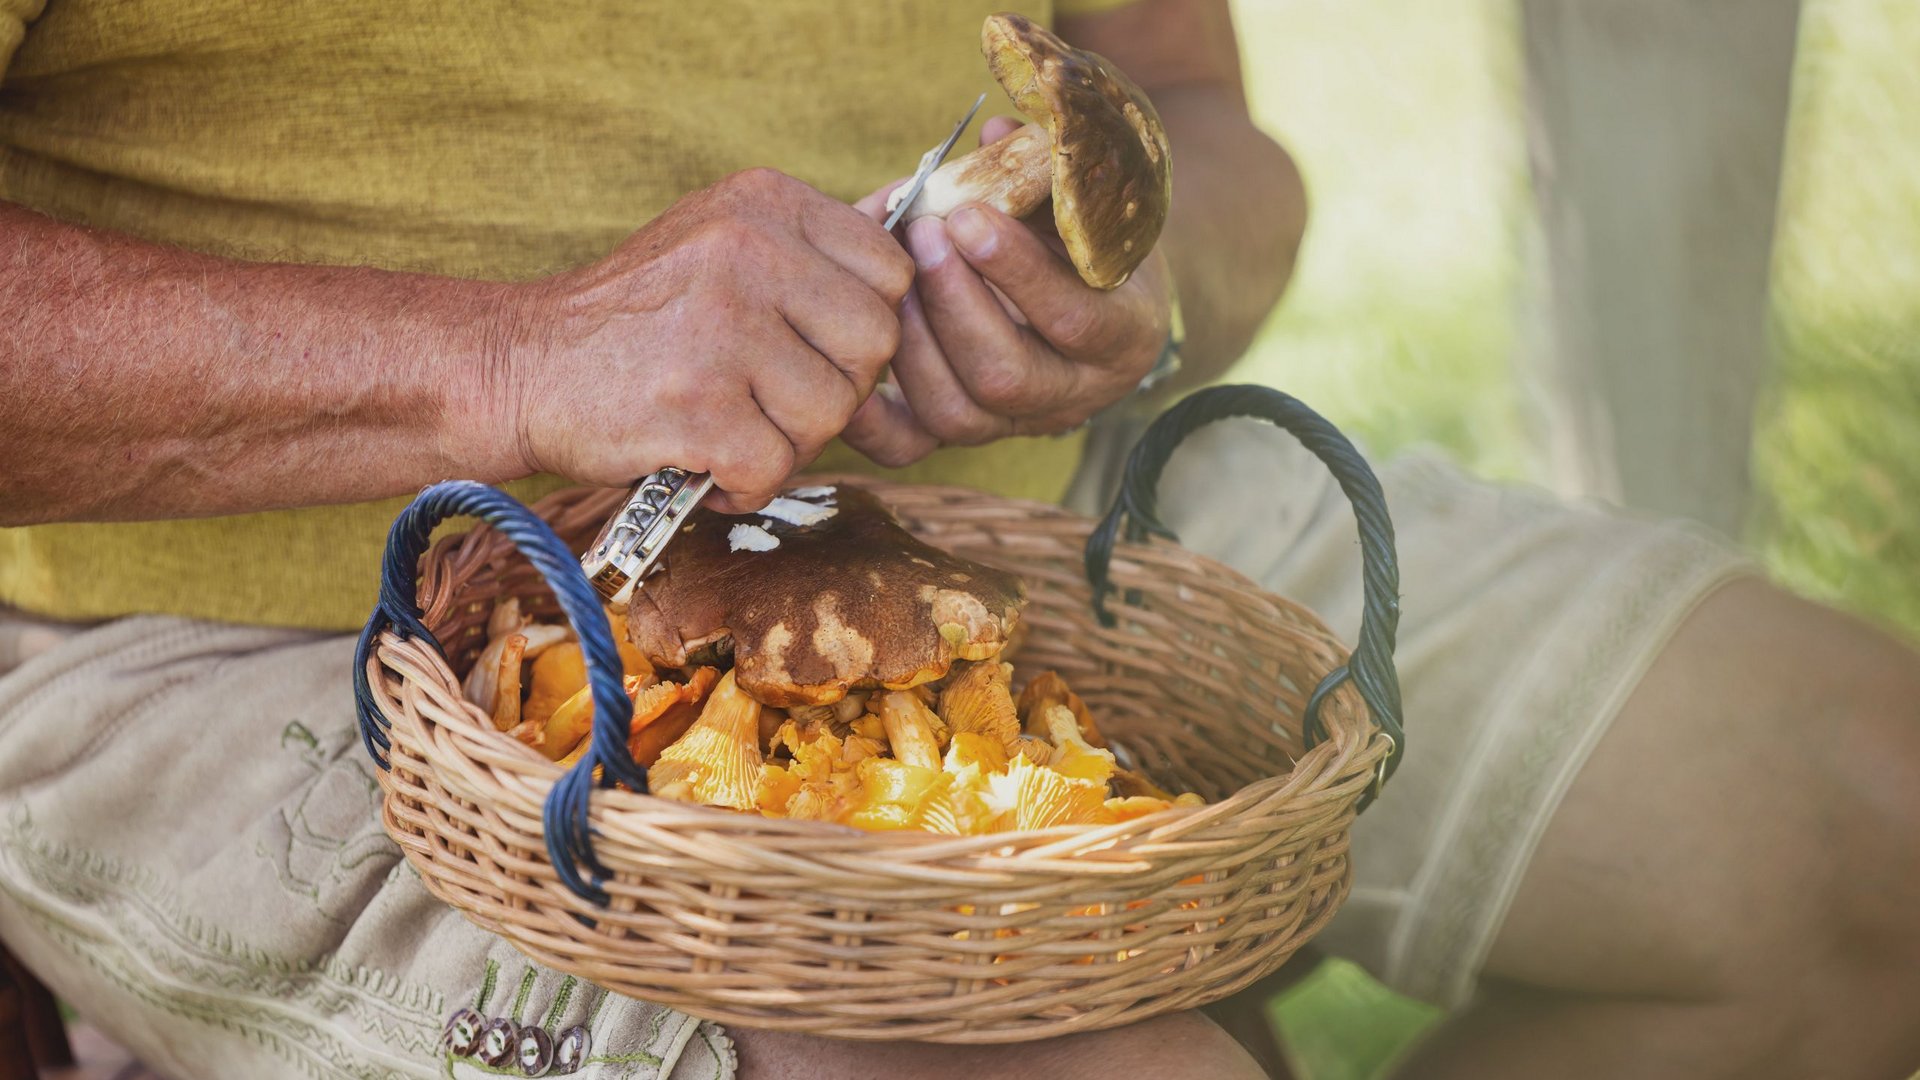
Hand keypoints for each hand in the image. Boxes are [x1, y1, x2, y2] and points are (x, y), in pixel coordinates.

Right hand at [498, 168, 912, 511]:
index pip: (891, 270)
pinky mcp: (696, 405)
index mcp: (764, 203)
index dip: (865, 327)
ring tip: (731, 429)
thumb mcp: (720, 241)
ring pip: (831, 413)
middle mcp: (748, 250)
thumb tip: (920, 244)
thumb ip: (809, 252)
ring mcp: (722, 327)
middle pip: (875, 343)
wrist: (520, 365)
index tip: (815, 348)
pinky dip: (744, 484)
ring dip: (788, 443)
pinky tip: (705, 463)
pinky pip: (774, 467)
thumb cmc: (637, 320)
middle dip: (838, 390)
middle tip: (776, 402)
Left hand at [840, 119, 1171, 467]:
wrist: (1105, 302)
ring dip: (911, 341)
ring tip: (890, 276)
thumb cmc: (1093, 241)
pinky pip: (909, 447)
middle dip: (952, 303)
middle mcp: (1074, 394)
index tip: (972, 215)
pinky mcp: (963, 433)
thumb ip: (1048, 176)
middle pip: (1005, 376)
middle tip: (921, 234)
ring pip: (956, 414)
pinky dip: (870, 414)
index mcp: (1125, 336)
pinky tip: (850, 358)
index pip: (1077, 319)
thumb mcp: (1091, 206)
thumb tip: (994, 133)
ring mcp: (1015, 424)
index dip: (1019, 272)